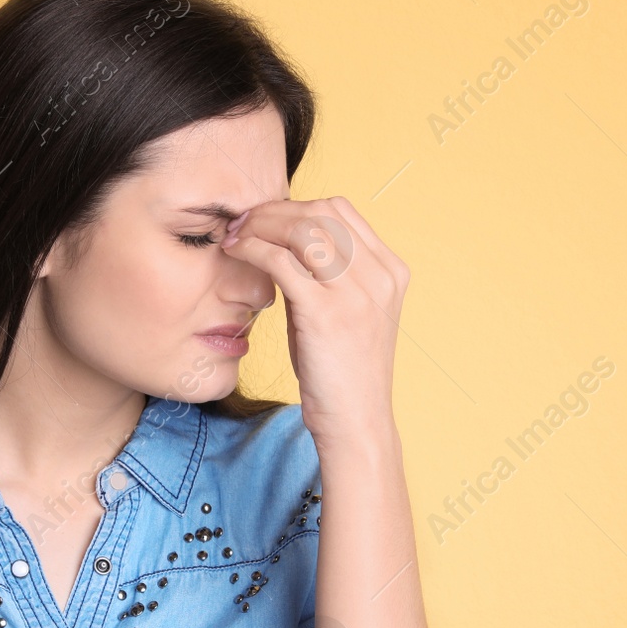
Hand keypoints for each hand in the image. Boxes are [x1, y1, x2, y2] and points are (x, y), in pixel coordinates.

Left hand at [220, 196, 407, 453]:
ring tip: (235, 236)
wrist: (355, 421)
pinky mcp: (326, 314)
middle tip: (242, 222)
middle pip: (321, 212)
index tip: (266, 218)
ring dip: (261, 225)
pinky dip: (253, 250)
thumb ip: (327, 274)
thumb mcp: (347, 312)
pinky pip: (281, 262)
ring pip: (302, 229)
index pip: (341, 210)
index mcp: (390, 270)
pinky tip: (236, 253)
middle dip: (274, 211)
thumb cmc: (343, 371)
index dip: (298, 206)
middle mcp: (379, 276)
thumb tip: (283, 239)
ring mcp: (356, 294)